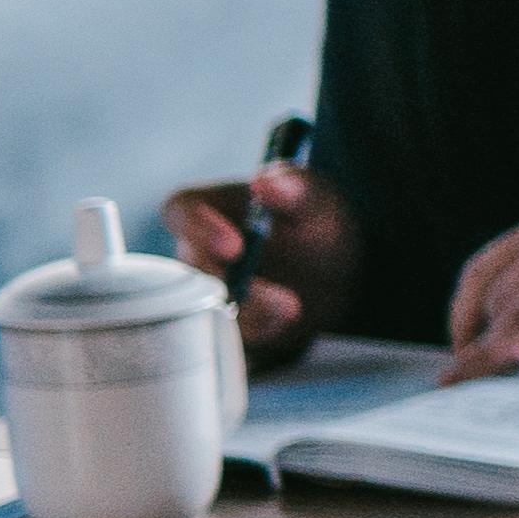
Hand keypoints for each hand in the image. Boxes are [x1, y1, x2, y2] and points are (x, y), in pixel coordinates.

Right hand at [163, 160, 355, 373]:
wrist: (337, 271)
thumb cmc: (314, 221)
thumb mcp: (317, 199)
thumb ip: (295, 187)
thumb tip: (265, 182)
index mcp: (209, 207)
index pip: (181, 211)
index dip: (198, 228)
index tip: (235, 246)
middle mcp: (196, 250)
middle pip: (192, 269)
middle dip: (232, 285)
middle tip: (283, 299)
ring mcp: (205, 289)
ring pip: (205, 307)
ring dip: (248, 316)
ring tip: (292, 311)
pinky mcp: (221, 322)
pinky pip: (223, 335)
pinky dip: (253, 334)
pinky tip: (284, 326)